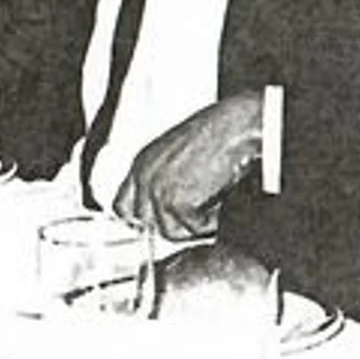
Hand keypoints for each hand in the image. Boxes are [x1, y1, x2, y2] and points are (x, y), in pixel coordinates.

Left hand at [112, 92, 262, 241]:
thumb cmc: (220, 133)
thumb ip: (166, 177)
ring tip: (213, 206)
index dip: (142, 219)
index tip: (157, 225)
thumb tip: (171, 206)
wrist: (236, 126)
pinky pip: (192, 229)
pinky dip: (210, 223)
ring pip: (169, 231)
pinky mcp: (177, 201)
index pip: (123, 206)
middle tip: (195, 218)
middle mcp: (144, 176)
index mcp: (143, 162)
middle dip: (171, 224)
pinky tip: (220, 203)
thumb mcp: (179, 153)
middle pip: (145, 222)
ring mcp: (158, 190)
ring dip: (193, 225)